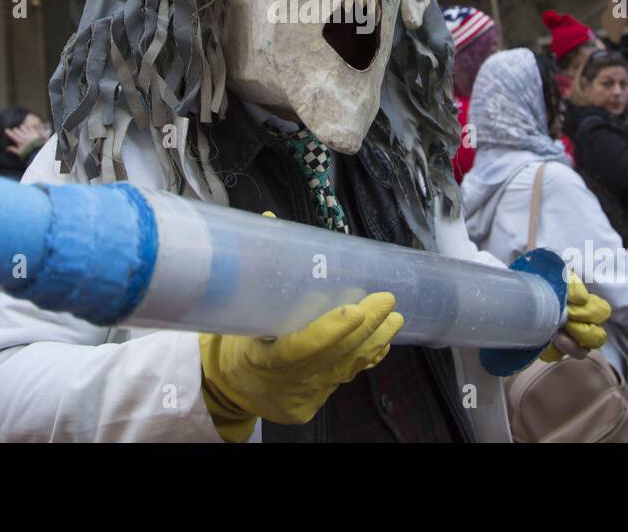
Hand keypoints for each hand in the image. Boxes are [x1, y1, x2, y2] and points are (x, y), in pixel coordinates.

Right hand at [5, 117, 46, 156]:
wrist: (39, 153)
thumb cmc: (29, 154)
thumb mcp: (20, 153)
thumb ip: (13, 150)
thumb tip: (7, 148)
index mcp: (19, 141)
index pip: (12, 135)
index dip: (8, 132)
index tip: (6, 130)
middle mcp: (24, 136)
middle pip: (16, 130)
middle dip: (15, 130)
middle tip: (15, 131)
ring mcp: (29, 134)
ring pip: (23, 127)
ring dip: (21, 128)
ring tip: (22, 129)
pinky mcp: (35, 133)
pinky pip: (30, 127)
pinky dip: (29, 127)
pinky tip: (29, 128)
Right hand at [199, 292, 402, 441]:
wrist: (232, 392)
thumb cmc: (237, 346)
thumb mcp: (240, 318)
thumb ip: (260, 279)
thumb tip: (275, 226)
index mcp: (265, 360)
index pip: (303, 348)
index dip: (330, 331)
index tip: (355, 311)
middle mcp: (290, 381)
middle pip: (335, 355)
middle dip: (366, 327)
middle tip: (387, 301)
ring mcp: (307, 395)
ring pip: (347, 367)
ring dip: (375, 341)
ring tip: (395, 318)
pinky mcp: (315, 402)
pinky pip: (345, 378)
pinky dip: (365, 358)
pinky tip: (382, 343)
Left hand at [540, 271, 609, 361]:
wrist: (522, 292)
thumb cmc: (546, 283)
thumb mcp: (559, 278)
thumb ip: (572, 285)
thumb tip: (581, 298)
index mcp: (587, 306)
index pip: (602, 312)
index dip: (591, 313)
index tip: (572, 309)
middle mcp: (583, 325)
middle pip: (598, 337)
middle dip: (584, 332)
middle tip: (566, 323)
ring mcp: (569, 340)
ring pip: (581, 352)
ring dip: (570, 345)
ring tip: (556, 336)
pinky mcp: (553, 349)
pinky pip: (556, 355)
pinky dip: (550, 349)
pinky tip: (542, 338)